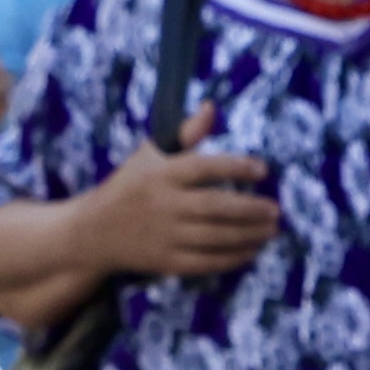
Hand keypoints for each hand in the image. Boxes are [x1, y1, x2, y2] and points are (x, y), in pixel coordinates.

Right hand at [83, 104, 281, 281]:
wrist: (93, 232)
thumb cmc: (130, 185)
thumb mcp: (150, 154)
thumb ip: (185, 134)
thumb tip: (211, 107)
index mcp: (161, 173)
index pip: (204, 167)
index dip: (236, 167)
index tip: (263, 170)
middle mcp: (163, 204)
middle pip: (215, 207)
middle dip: (251, 210)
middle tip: (277, 210)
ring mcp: (164, 235)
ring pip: (215, 237)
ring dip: (249, 235)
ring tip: (271, 230)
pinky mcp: (165, 261)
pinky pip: (206, 262)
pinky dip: (232, 258)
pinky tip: (252, 251)